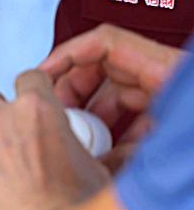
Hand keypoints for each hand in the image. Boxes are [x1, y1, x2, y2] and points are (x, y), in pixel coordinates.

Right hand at [38, 24, 185, 171]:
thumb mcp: (170, 144)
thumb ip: (128, 154)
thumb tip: (92, 166)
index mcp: (167, 69)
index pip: (105, 43)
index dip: (65, 56)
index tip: (40, 77)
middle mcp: (163, 76)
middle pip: (101, 70)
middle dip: (71, 96)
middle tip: (53, 120)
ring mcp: (165, 95)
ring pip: (112, 99)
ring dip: (89, 121)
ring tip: (75, 144)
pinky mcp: (169, 115)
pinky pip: (131, 119)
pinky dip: (113, 136)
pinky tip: (105, 158)